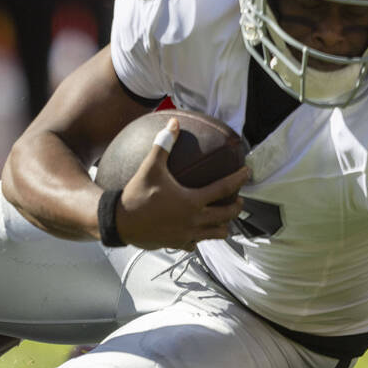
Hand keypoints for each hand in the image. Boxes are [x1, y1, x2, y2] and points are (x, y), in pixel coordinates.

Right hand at [114, 118, 247, 249]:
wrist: (119, 222)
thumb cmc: (136, 194)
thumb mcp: (150, 167)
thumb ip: (164, 144)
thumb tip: (174, 123)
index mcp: (192, 200)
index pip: (224, 188)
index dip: (239, 179)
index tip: (247, 172)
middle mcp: (194, 220)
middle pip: (227, 215)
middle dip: (237, 206)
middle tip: (238, 199)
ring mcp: (187, 235)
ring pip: (216, 234)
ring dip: (223, 225)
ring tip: (223, 218)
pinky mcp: (177, 244)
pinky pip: (196, 244)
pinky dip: (200, 237)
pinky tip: (196, 231)